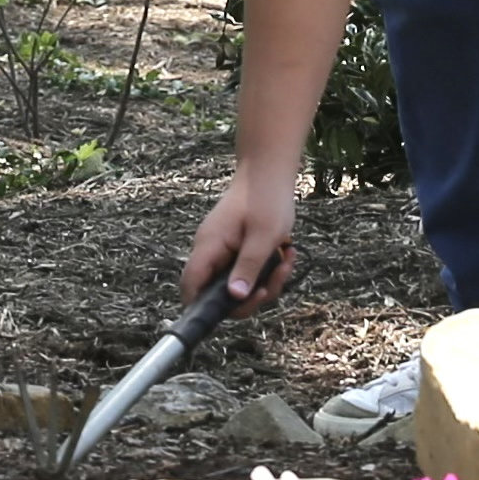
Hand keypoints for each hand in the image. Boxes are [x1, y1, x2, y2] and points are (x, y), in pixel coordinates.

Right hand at [181, 166, 301, 311]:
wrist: (269, 171)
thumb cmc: (266, 198)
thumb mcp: (263, 236)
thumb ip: (248, 268)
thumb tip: (235, 297)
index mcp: (209, 247)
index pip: (191, 288)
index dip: (205, 308)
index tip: (239, 307)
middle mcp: (210, 252)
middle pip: (218, 294)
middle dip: (251, 296)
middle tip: (274, 281)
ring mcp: (222, 251)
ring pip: (238, 286)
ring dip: (265, 282)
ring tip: (286, 261)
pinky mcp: (235, 250)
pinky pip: (247, 272)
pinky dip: (268, 270)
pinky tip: (286, 254)